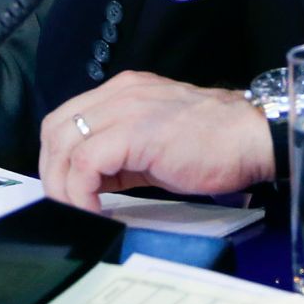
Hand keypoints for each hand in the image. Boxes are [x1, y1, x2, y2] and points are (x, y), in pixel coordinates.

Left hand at [39, 71, 275, 212]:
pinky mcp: (134, 132)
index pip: (66, 119)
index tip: (65, 189)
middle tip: (66, 204)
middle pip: (55, 129)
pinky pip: (86, 164)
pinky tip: (95, 211)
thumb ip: (120, 154)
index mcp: (123, 92)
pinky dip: (81, 192)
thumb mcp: (154, 142)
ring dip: (64, 186)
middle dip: (52, 172)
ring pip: (65, 145)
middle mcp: (119, 93)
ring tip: (79, 211)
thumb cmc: (214, 144)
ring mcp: (125, 109)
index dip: (57, 158)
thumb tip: (90, 184)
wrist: (251, 137)